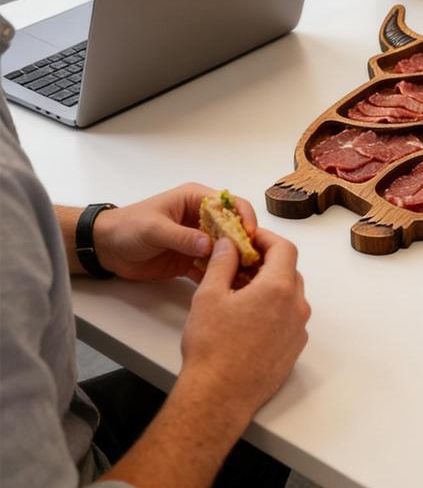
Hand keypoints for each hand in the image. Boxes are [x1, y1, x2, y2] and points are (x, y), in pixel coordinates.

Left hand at [92, 183, 255, 280]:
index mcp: (196, 199)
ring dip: (234, 262)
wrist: (105, 248)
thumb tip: (210, 246)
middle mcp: (201, 218)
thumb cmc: (128, 227)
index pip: (229, 203)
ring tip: (245, 278)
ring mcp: (197, 240)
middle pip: (232, 228)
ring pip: (224, 249)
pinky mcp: (190, 260)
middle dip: (243, 243)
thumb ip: (181, 237)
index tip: (249, 235)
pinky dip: (218, 276)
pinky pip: (209, 267)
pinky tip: (227, 287)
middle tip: (253, 261)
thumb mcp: (155, 229)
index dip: (243, 217)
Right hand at [180, 228, 309, 421]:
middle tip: (241, 264)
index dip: (266, 239)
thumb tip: (229, 244)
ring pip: (290, 295)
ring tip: (241, 292)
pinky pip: (289, 319)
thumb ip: (222, 262)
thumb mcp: (209, 295)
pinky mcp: (294, 350)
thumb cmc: (212, 349)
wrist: (218, 398)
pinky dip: (275, 310)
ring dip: (270, 287)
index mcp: (279, 288)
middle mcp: (296, 307)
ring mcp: (298, 330)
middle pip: (289, 271)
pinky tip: (249, 319)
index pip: (284, 248)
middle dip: (267, 263)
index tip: (249, 239)